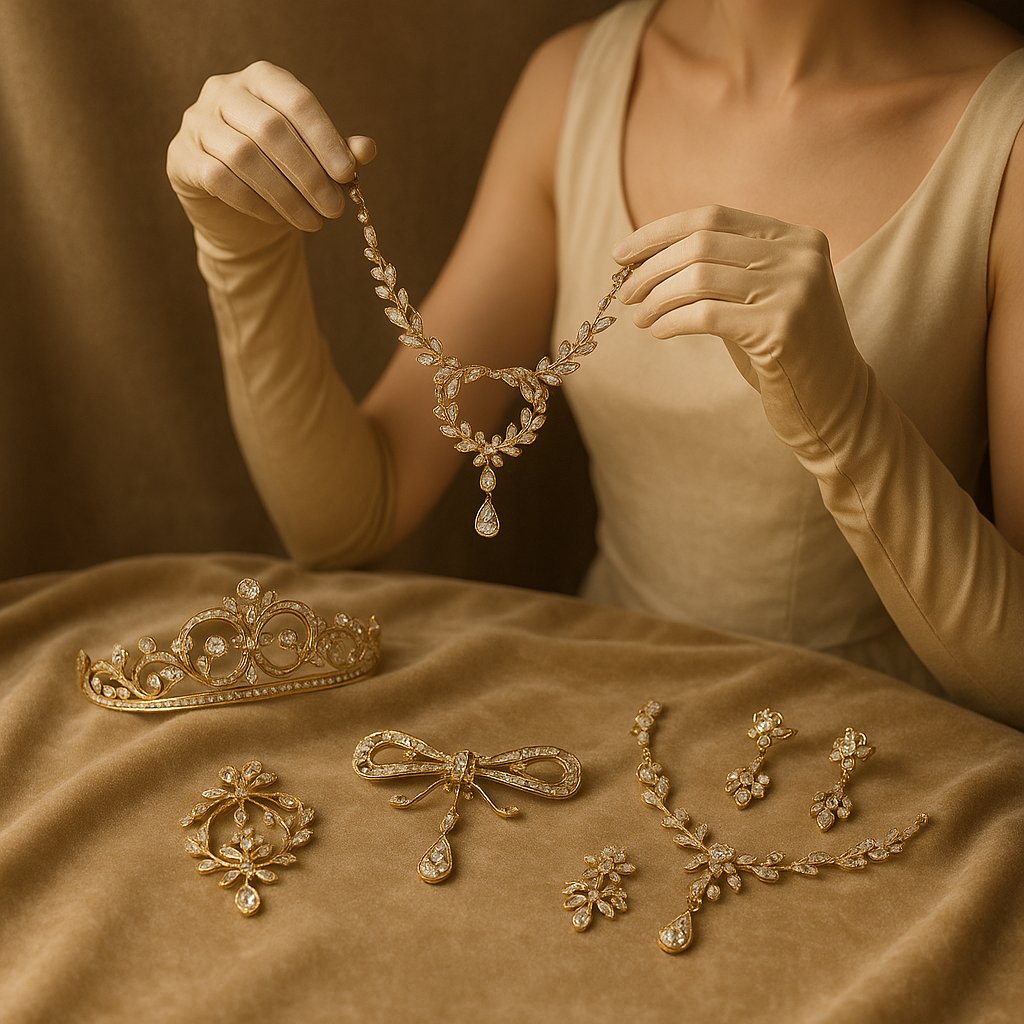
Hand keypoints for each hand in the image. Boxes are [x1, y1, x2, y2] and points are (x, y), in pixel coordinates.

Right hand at [167, 61, 375, 249]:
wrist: (236, 209)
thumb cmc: (282, 173)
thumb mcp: (316, 162)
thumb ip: (340, 152)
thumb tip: (367, 149)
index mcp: (262, 79)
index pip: (297, 101)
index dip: (325, 139)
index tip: (348, 175)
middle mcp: (224, 91)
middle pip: (271, 129)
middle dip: (309, 175)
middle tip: (334, 209)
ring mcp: (197, 121)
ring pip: (244, 156)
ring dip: (285, 194)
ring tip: (314, 222)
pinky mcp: (181, 157)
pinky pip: (219, 179)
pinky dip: (255, 202)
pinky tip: (278, 220)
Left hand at [613, 205, 871, 451]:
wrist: (833, 402)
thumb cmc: (783, 350)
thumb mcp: (759, 296)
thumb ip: (722, 268)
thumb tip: (644, 257)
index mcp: (797, 237)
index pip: (713, 216)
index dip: (659, 232)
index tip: (620, 254)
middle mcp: (800, 256)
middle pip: (701, 244)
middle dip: (651, 268)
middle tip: (624, 295)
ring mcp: (794, 290)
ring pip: (698, 277)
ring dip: (656, 298)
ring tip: (638, 317)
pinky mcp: (780, 328)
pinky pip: (704, 315)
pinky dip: (671, 321)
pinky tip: (657, 332)